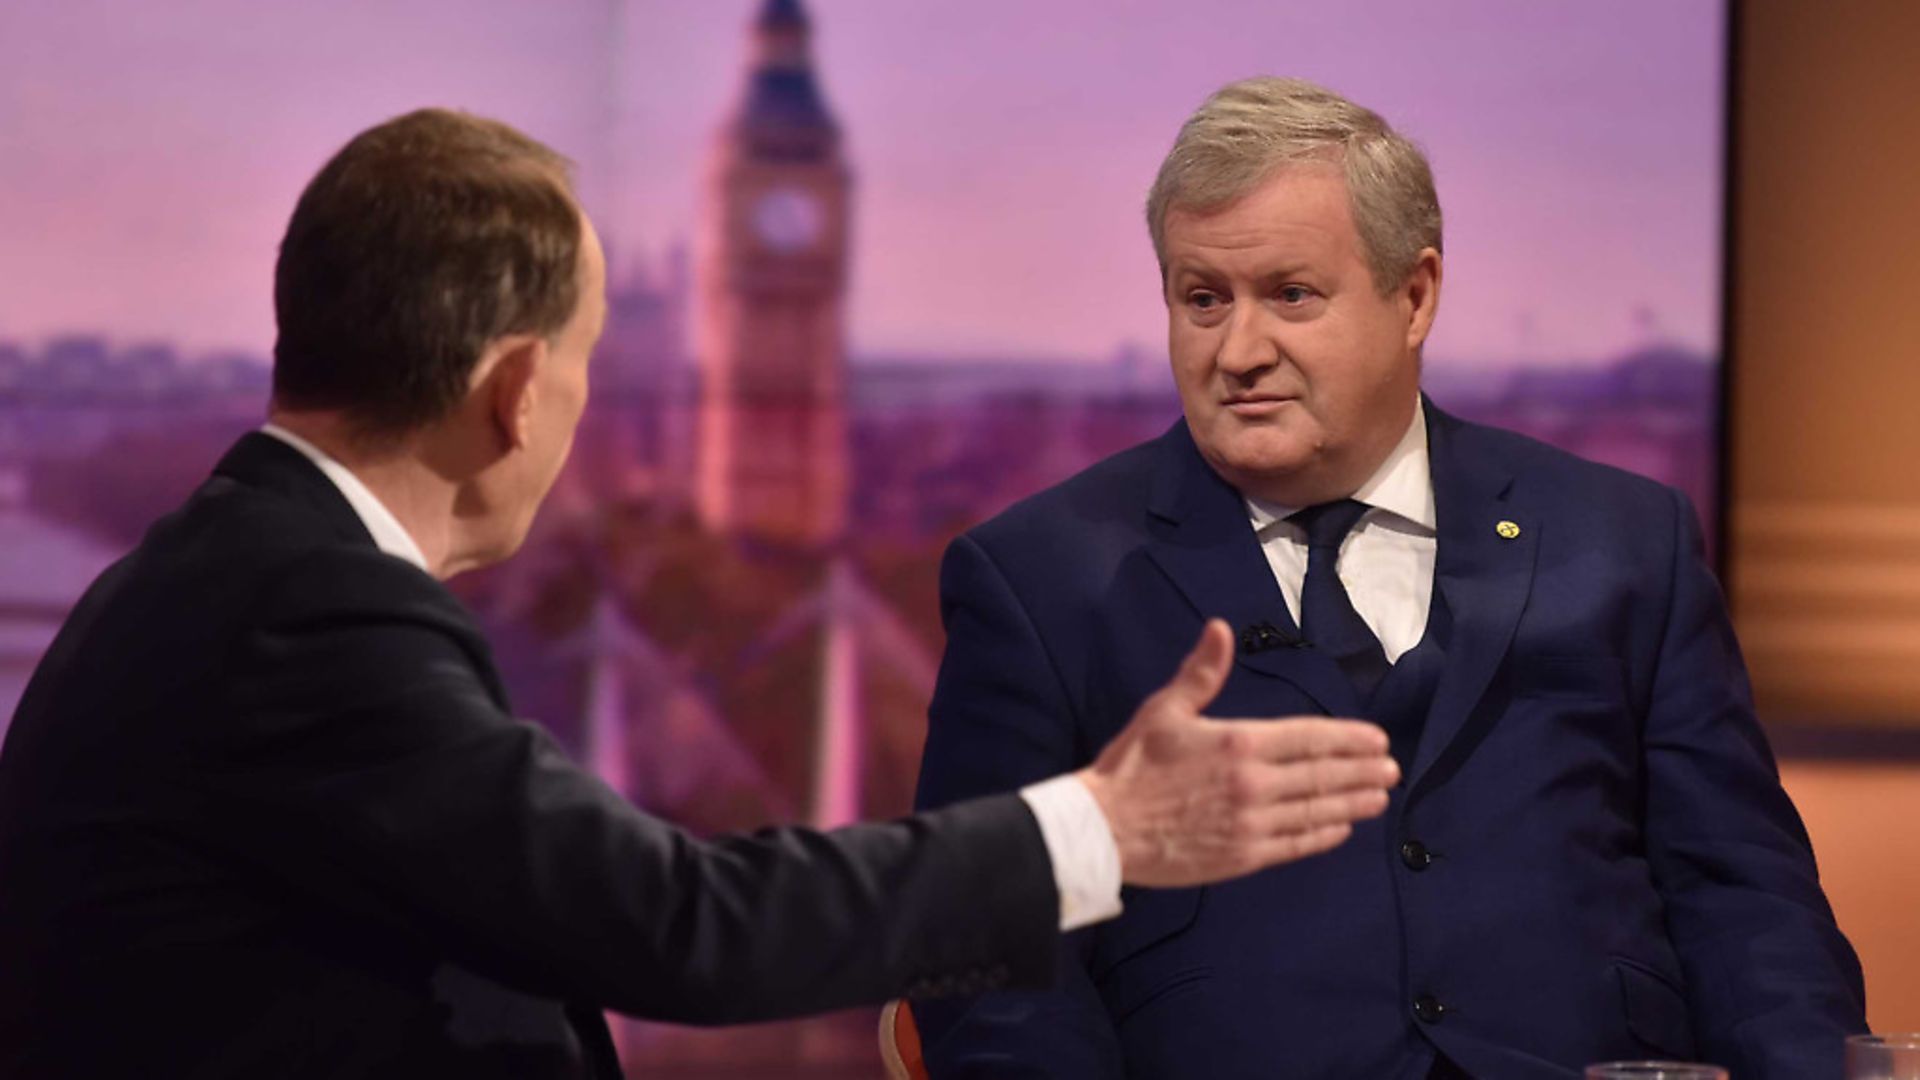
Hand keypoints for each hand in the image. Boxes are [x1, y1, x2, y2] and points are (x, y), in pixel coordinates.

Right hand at [1076, 618, 1397, 887]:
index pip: (1310, 738)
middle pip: (1322, 775)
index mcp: (1240, 742)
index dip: (1348, 739)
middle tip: (1391, 770)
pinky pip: (1295, 844)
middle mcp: (1255, 783)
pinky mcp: (1244, 855)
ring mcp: (1253, 823)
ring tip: (1379, 798)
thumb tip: (1221, 628)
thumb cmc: (1132, 765)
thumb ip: (1202, 673)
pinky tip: (1340, 829)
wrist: (1105, 828)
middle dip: (1361, 771)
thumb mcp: (1164, 709)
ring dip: (1352, 803)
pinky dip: (1322, 835)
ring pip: (1316, 811)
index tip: (1377, 741)